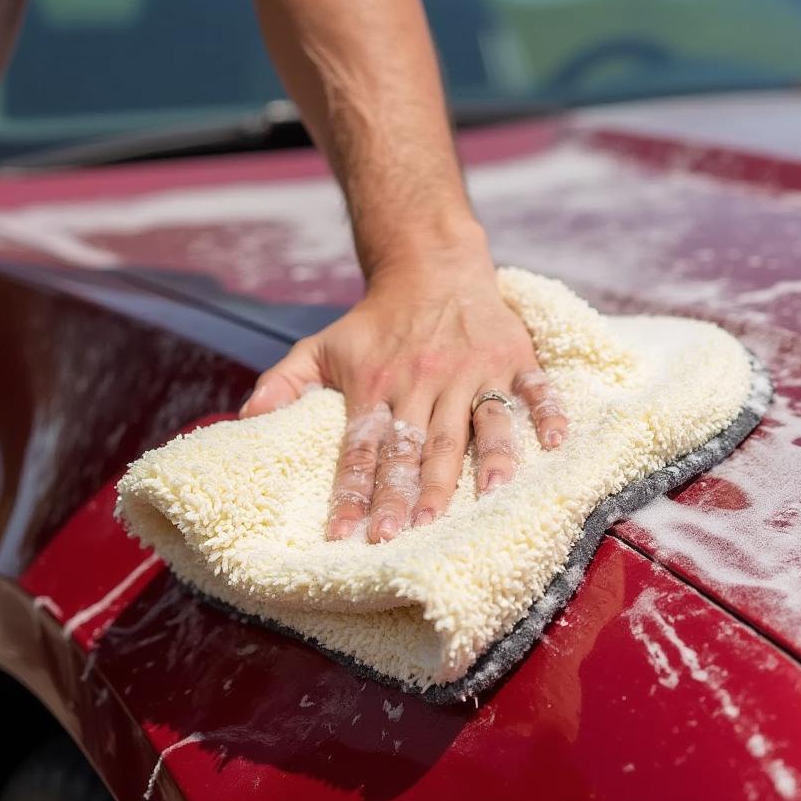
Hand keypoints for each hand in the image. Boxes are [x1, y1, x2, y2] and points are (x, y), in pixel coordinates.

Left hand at [239, 252, 567, 542]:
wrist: (432, 264)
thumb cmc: (376, 320)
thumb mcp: (323, 345)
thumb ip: (285, 382)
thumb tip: (243, 421)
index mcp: (378, 383)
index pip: (363, 448)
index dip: (353, 492)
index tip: (345, 536)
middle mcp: (425, 380)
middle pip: (418, 447)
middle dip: (410, 493)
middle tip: (404, 536)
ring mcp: (473, 369)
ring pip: (478, 424)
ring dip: (483, 463)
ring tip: (485, 501)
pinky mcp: (512, 357)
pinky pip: (535, 389)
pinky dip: (548, 413)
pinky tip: (557, 445)